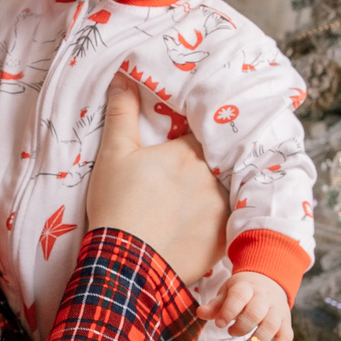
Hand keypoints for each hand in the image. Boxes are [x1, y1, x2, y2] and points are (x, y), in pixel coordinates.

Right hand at [85, 78, 228, 281]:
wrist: (125, 262)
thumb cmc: (117, 205)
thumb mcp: (114, 155)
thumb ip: (122, 114)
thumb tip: (123, 79)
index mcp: (188, 154)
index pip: (201, 136)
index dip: (191, 141)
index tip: (181, 149)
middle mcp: (212, 178)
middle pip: (216, 164)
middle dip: (204, 168)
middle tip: (182, 181)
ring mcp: (221, 210)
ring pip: (224, 193)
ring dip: (212, 196)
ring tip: (190, 206)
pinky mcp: (223, 239)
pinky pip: (227, 225)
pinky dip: (215, 225)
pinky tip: (197, 229)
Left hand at [204, 271, 292, 340]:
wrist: (268, 281)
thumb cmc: (243, 291)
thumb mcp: (227, 292)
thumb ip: (214, 305)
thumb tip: (200, 313)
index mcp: (247, 287)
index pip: (239, 297)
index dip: (228, 312)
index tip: (220, 324)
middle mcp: (265, 297)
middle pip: (256, 313)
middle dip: (241, 328)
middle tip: (231, 333)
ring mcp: (277, 310)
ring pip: (271, 326)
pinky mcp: (286, 322)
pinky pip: (286, 337)